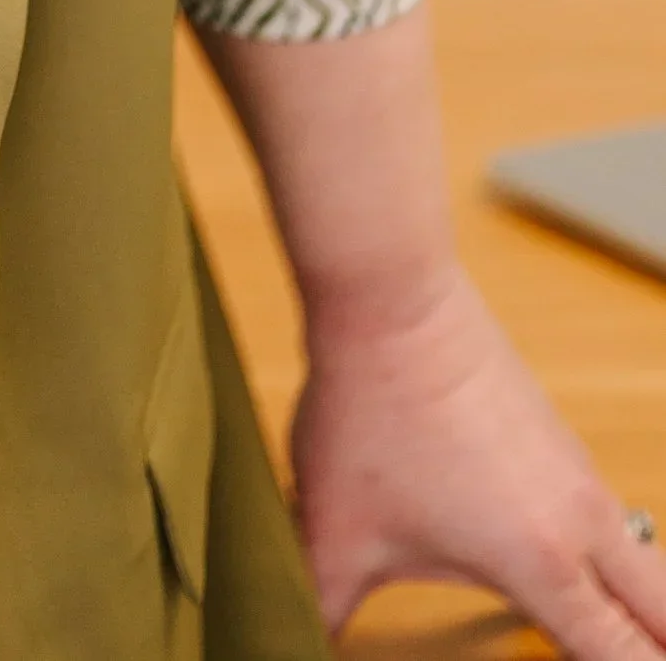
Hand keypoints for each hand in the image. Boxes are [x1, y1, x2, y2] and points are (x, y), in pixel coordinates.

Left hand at [294, 266, 665, 656]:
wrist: (391, 297)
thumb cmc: (369, 409)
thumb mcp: (333, 533)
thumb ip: (323, 603)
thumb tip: (294, 636)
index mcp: (545, 563)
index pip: (625, 656)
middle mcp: (582, 521)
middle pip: (662, 614)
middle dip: (653, 647)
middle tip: (623, 655)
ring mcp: (578, 474)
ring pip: (643, 562)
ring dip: (631, 605)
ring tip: (594, 631)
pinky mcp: (560, 440)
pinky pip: (610, 519)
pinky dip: (605, 559)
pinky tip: (557, 565)